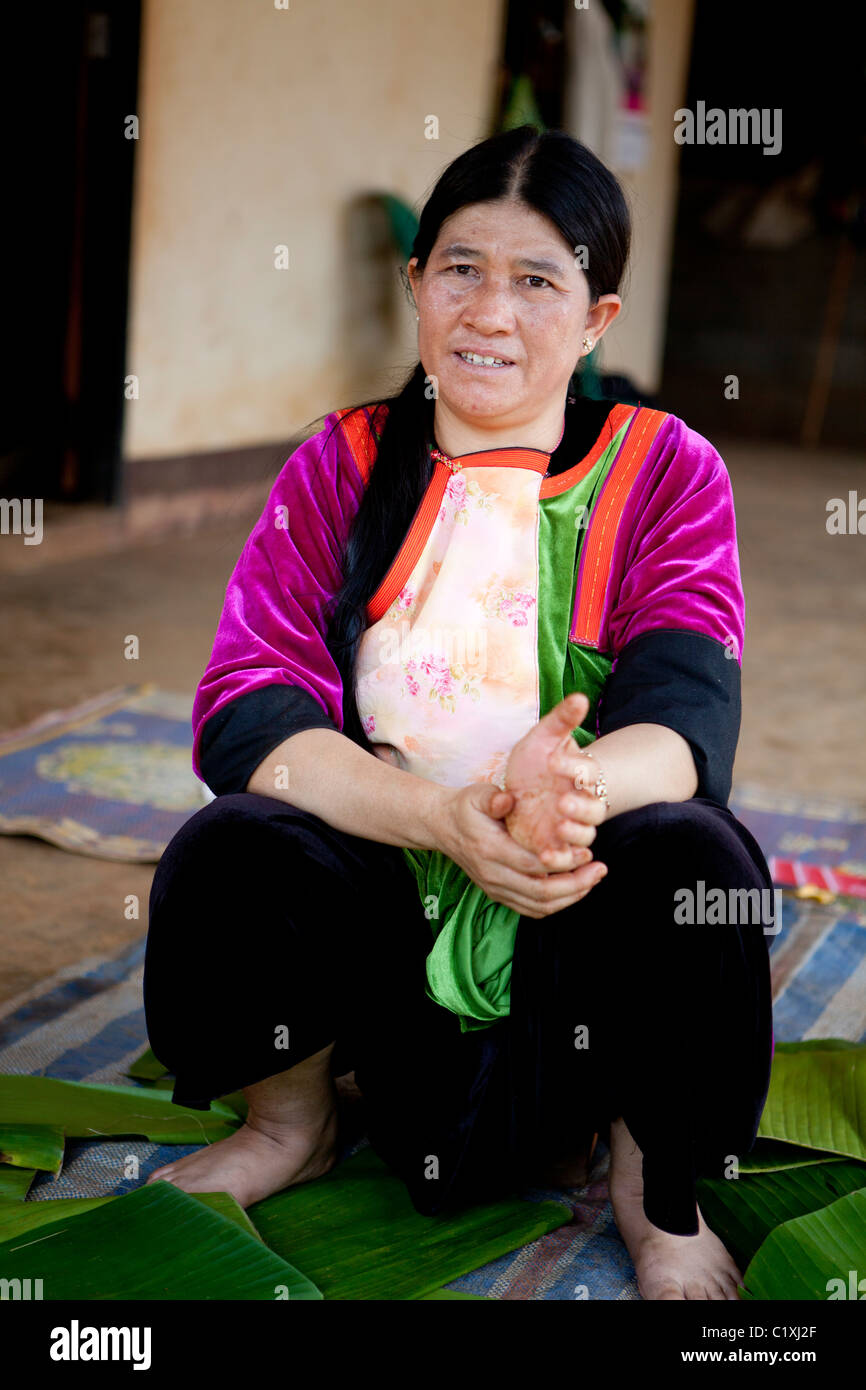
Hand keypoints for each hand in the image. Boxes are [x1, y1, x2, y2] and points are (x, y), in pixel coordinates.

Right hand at [433, 780, 607, 919]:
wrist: (441, 827)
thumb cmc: (464, 807)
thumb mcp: (476, 795)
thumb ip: (493, 797)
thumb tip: (509, 799)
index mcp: (489, 850)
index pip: (532, 865)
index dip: (563, 863)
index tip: (587, 852)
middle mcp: (492, 875)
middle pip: (540, 893)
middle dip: (576, 885)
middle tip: (600, 870)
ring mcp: (495, 888)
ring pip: (538, 906)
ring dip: (570, 898)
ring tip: (593, 880)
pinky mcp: (498, 894)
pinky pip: (531, 909)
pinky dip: (556, 904)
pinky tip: (574, 890)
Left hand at [504, 692, 608, 871]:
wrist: (517, 794)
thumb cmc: (534, 764)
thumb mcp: (541, 739)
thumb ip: (561, 720)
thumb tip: (581, 697)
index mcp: (580, 774)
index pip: (586, 770)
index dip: (573, 765)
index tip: (553, 760)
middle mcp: (581, 802)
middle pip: (595, 809)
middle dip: (581, 807)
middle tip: (562, 801)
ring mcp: (570, 826)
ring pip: (586, 836)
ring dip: (575, 834)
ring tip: (557, 828)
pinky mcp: (557, 846)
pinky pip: (567, 858)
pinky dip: (560, 858)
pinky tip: (544, 855)